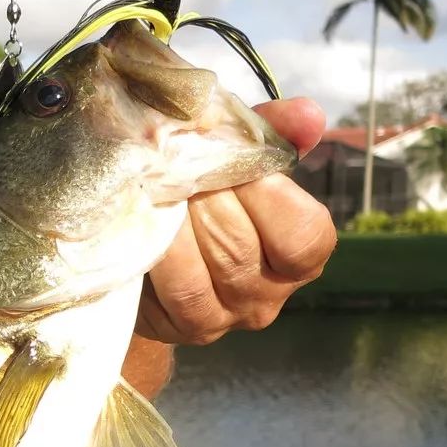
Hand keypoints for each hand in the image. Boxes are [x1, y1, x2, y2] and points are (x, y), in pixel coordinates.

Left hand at [136, 98, 334, 345]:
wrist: (152, 240)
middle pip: (239, 249)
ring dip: (169, 228)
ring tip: (153, 192)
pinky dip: (149, 254)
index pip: (303, 235)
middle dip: (203, 199)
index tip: (233, 163)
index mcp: (300, 256)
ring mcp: (220, 320)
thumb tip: (308, 116)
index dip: (265, 194)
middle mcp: (266, 297)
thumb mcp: (243, 159)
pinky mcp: (174, 329)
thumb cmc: (210, 193)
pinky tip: (137, 226)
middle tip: (175, 166)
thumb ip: (275, 136)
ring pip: (196, 278)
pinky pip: (163, 293)